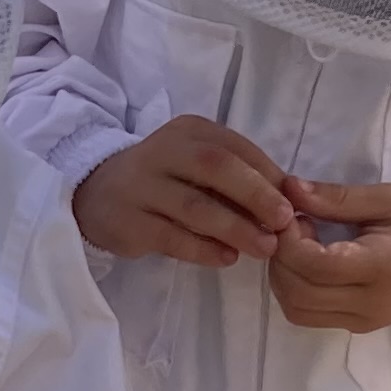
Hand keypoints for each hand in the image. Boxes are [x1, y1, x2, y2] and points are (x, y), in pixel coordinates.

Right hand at [73, 118, 293, 267]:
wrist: (96, 194)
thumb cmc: (164, 181)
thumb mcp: (197, 165)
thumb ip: (236, 178)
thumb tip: (288, 204)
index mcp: (189, 131)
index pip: (236, 148)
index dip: (269, 175)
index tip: (295, 203)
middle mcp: (163, 151)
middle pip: (216, 167)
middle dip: (256, 195)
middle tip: (284, 222)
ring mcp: (142, 186)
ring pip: (195, 205)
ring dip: (236, 228)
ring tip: (264, 248)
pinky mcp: (128, 220)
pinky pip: (171, 236)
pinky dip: (203, 249)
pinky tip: (227, 258)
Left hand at [264, 179, 390, 331]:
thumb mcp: (390, 198)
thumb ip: (337, 198)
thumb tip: (290, 189)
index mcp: (385, 264)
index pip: (314, 263)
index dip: (289, 239)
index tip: (295, 214)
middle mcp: (372, 301)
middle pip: (297, 292)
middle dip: (281, 257)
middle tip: (293, 227)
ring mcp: (365, 320)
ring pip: (297, 310)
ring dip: (284, 278)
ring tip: (301, 247)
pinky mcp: (360, 327)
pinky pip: (310, 316)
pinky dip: (296, 292)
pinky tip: (310, 266)